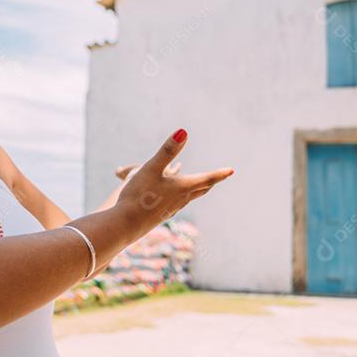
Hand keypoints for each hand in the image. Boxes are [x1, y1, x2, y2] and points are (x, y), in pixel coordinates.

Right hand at [113, 130, 232, 239]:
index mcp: (182, 187)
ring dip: (197, 189)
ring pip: (189, 198)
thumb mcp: (151, 168)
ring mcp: (171, 209)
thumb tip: (183, 132)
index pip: (207, 178)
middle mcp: (181, 200)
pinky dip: (182, 197)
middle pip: (201, 189)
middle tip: (220, 176)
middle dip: (211, 181)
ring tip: (200, 185)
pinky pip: (176, 205)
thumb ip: (167, 150)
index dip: (220, 173)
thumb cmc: (138, 195)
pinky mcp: (161, 216)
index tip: (231, 170)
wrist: (125, 225)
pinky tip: (172, 199)